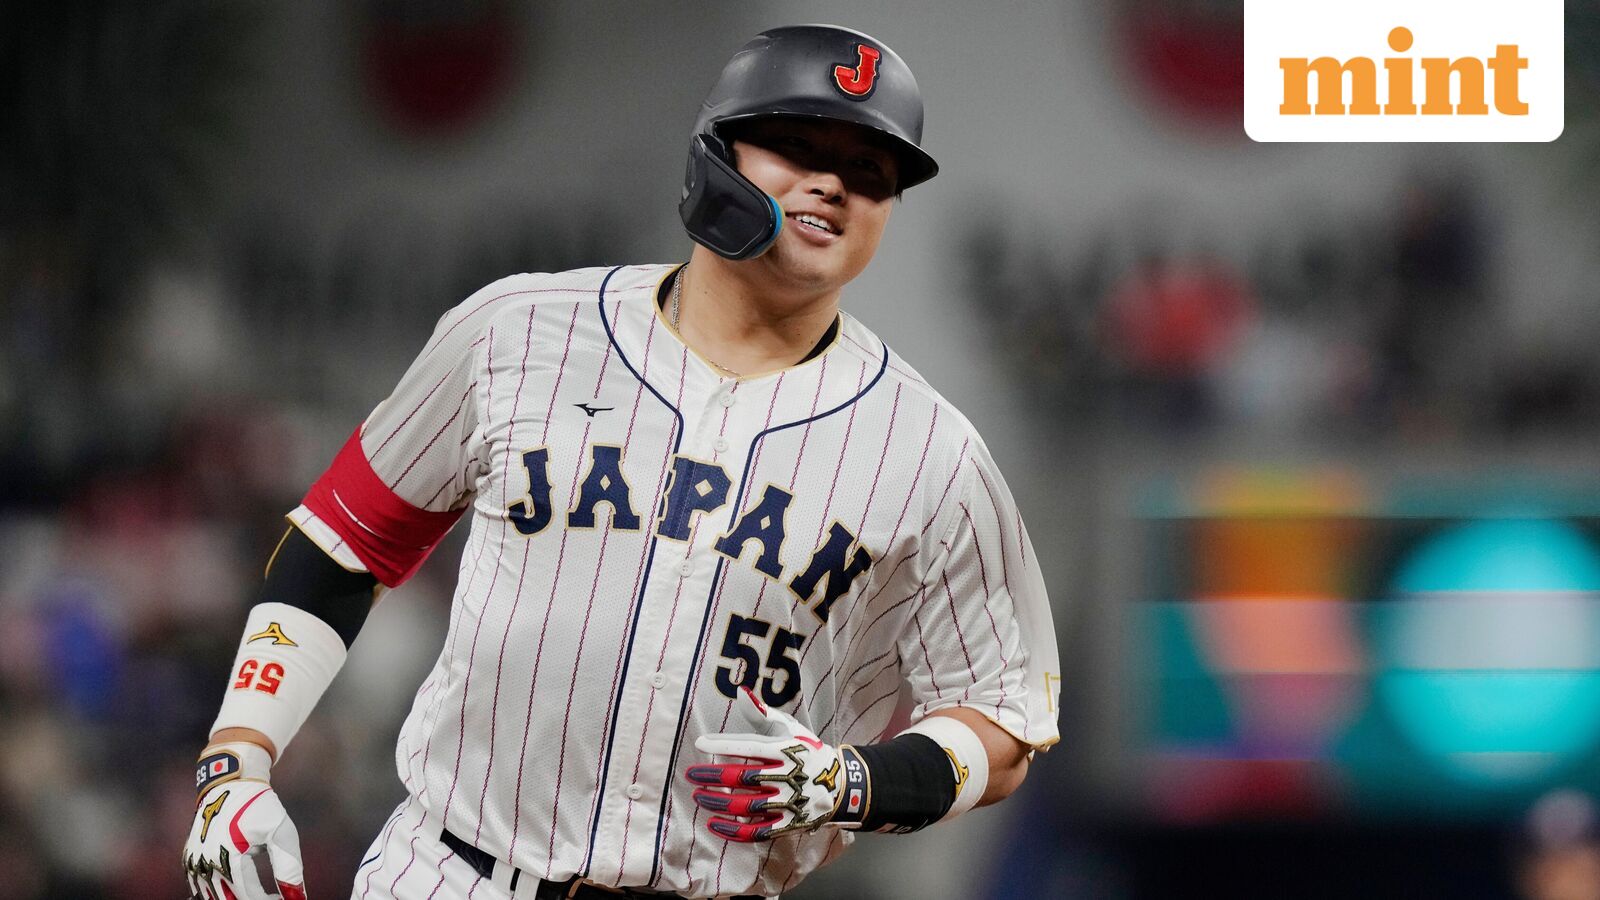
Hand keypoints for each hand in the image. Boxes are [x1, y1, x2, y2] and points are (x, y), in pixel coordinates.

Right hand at [182, 742, 306, 899]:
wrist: (230, 783)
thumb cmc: (259, 806)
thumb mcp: (281, 832)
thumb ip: (288, 866)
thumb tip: (297, 896)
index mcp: (228, 856)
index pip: (249, 896)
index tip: (285, 899)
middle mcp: (205, 863)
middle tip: (272, 896)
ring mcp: (193, 863)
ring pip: (213, 898)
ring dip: (235, 898)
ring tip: (259, 892)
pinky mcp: (189, 860)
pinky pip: (201, 888)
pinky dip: (219, 893)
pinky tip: (237, 888)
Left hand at [687, 688, 847, 840]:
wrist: (842, 785)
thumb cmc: (807, 752)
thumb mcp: (790, 728)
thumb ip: (762, 713)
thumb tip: (740, 693)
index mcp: (786, 750)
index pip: (749, 746)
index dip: (722, 745)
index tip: (699, 743)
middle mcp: (788, 776)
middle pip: (743, 777)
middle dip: (713, 776)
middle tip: (691, 775)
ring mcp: (789, 803)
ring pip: (746, 806)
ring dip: (718, 802)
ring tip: (699, 796)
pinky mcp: (788, 825)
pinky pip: (757, 832)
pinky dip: (733, 831)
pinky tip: (713, 824)